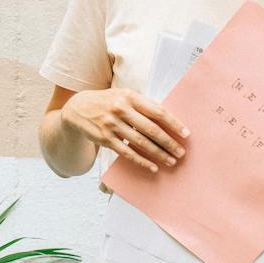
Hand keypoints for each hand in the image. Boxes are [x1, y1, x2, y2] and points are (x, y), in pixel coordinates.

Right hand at [59, 88, 188, 173]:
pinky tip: (152, 167)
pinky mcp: (105, 138)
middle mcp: (120, 109)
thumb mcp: (123, 96)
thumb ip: (142, 105)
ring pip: (140, 142)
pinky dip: (141, 161)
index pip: (157, 111)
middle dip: (168, 142)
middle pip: (151, 129)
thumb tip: (168, 119)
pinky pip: (127, 152)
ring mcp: (112, 124)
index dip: (173, 123)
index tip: (185, 134)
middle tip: (180, 152)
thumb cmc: (107, 102)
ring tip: (171, 161)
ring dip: (158, 154)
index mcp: (129, 96)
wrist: (78, 108)